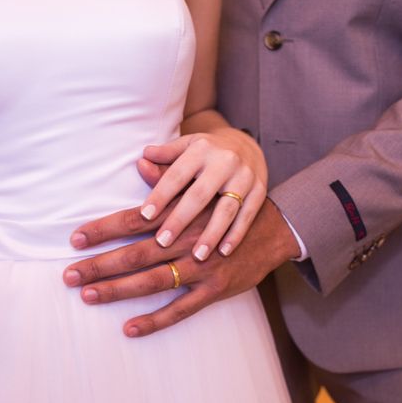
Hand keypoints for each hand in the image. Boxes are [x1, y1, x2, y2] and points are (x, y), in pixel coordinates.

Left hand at [63, 198, 299, 336]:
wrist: (273, 228)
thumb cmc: (227, 206)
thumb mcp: (202, 186)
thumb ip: (168, 176)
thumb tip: (140, 160)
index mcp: (180, 213)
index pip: (133, 220)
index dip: (103, 229)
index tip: (75, 238)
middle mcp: (187, 240)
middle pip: (136, 253)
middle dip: (100, 264)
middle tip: (69, 275)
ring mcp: (201, 268)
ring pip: (154, 281)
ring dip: (119, 290)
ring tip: (88, 296)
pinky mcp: (216, 289)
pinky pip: (182, 309)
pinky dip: (156, 320)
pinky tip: (129, 328)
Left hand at [138, 129, 267, 260]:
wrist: (247, 146)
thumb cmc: (206, 153)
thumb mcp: (186, 148)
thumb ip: (164, 158)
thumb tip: (141, 162)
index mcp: (201, 149)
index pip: (177, 174)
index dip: (160, 194)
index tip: (144, 215)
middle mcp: (224, 161)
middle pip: (200, 194)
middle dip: (180, 219)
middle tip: (162, 242)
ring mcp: (244, 176)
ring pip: (227, 209)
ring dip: (212, 234)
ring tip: (197, 257)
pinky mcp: (259, 190)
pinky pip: (247, 216)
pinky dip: (236, 235)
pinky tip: (223, 252)